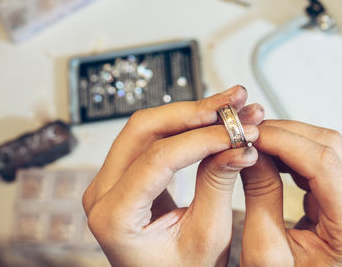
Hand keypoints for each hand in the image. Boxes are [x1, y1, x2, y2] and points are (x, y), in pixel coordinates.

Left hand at [83, 85, 264, 266]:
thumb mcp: (207, 238)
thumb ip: (218, 185)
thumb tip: (240, 145)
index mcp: (112, 218)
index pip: (157, 158)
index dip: (201, 138)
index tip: (238, 131)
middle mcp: (101, 194)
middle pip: (144, 129)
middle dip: (195, 112)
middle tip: (235, 103)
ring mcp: (109, 182)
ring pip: (149, 127)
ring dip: (194, 113)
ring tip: (233, 106)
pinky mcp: (124, 175)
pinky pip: (152, 138)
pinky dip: (187, 127)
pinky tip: (216, 120)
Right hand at [240, 121, 341, 266]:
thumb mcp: (265, 251)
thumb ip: (260, 196)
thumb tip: (250, 150)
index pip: (325, 165)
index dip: (285, 141)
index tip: (253, 134)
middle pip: (331, 149)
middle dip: (286, 133)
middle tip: (248, 131)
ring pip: (327, 149)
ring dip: (288, 139)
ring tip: (253, 141)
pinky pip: (321, 163)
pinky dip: (292, 153)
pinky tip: (268, 154)